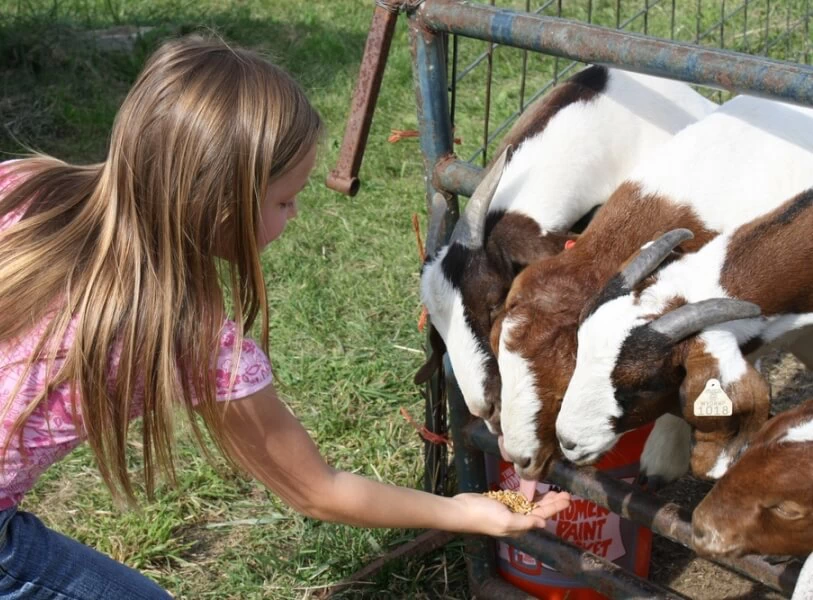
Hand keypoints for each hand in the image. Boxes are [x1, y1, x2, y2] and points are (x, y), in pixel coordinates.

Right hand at [452, 490, 570, 537]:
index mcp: (520, 525)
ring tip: (555, 490)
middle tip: (566, 493)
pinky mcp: (503, 501)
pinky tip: (535, 489)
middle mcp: (517, 518)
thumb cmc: (483, 516)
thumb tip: (543, 523)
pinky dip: (529, 493)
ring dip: (543, 496)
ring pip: (531, 503)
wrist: (462, 510)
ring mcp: (510, 509)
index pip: (542, 515)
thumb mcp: (506, 520)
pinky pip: (520, 497)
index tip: (568, 500)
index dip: (556, 507)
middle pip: (539, 509)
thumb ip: (525, 522)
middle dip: (553, 501)